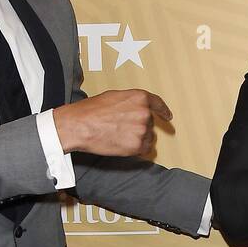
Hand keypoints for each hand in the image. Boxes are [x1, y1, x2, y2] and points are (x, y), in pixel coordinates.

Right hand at [52, 89, 172, 155]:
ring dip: (139, 138)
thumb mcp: (114, 97)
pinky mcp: (137, 146)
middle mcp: (144, 113)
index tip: (168, 116)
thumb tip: (137, 109)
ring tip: (120, 136)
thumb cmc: (92, 110)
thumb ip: (131, 102)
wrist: (80, 126)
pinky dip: (137, 149)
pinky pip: (145, 149)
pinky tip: (124, 145)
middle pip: (150, 123)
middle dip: (139, 126)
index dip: (164, 111)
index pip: (157, 104)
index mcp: (140, 97)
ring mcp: (142, 130)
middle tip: (122, 128)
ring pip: (149, 137)